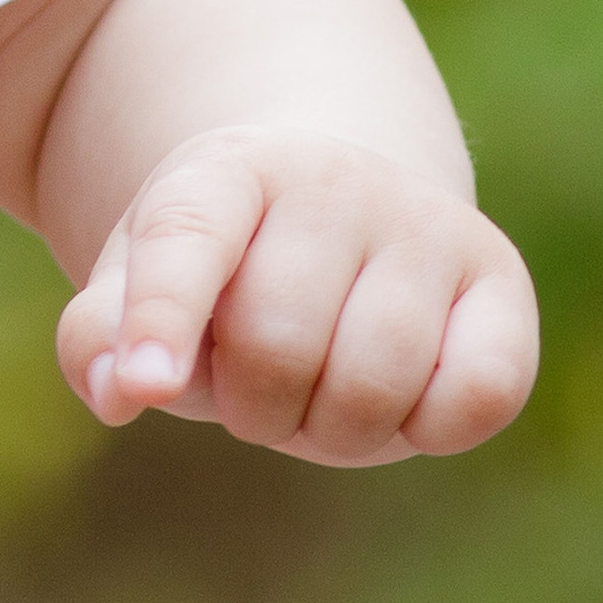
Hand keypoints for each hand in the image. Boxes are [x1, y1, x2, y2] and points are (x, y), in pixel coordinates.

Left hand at [56, 126, 539, 464]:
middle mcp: (333, 179)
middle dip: (253, 405)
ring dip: (331, 432)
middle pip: (276, 344)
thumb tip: (120, 392)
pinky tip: (402, 399)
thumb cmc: (225, 271)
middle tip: (257, 386)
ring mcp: (426, 223)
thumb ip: (101, 338)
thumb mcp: (144, 285)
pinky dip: (429, 430)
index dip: (161, 317)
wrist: (342, 205)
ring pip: (373, 384)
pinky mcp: (502, 280)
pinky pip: (478, 397)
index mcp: (226, 170)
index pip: (188, 240)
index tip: (144, 386)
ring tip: (319, 392)